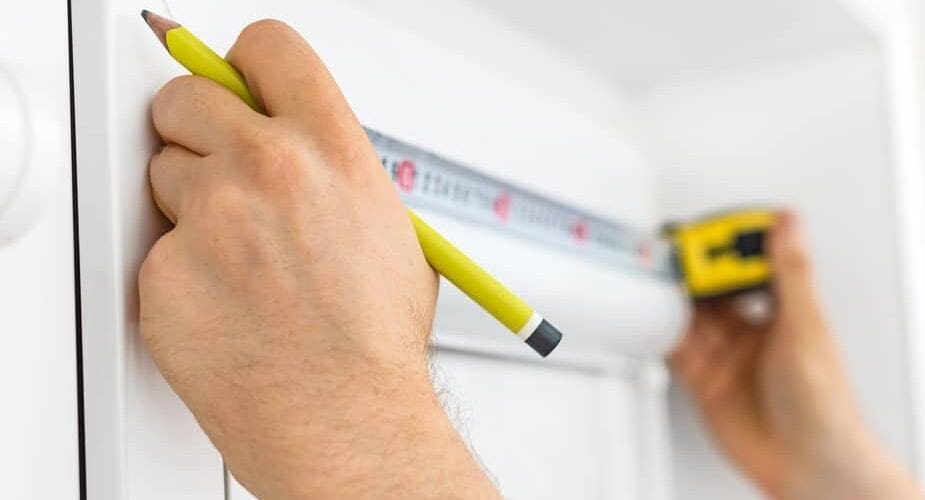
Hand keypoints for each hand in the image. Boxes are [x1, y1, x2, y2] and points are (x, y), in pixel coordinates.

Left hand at [139, 20, 497, 498]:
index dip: (245, 63)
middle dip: (193, 126)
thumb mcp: (388, 229)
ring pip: (163, 173)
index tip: (233, 80)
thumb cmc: (373, 342)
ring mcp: (210, 219)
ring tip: (241, 264)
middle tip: (213, 166)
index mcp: (332, 151)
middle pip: (186, 96)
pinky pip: (156, 248)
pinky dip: (181, 271)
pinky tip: (225, 305)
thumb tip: (301, 145)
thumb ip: (336, 172)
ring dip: (189, 206)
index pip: (267, 48)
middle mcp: (268, 170)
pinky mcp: (165, 272)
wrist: (345, 422)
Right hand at [668, 212, 922, 499]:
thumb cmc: (824, 405)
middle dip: (696, 269)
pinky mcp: (706, 381)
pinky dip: (663, 331)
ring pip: (694, 316)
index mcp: (786, 313)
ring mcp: (729, 357)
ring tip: (659, 275)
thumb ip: (790, 274)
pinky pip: (678, 349)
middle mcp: (755, 333)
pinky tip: (656, 314)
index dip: (734, 244)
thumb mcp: (805, 327)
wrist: (806, 463)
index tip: (715, 227)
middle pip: (717, 290)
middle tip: (677, 250)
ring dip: (677, 297)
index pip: (755, 266)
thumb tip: (789, 223)